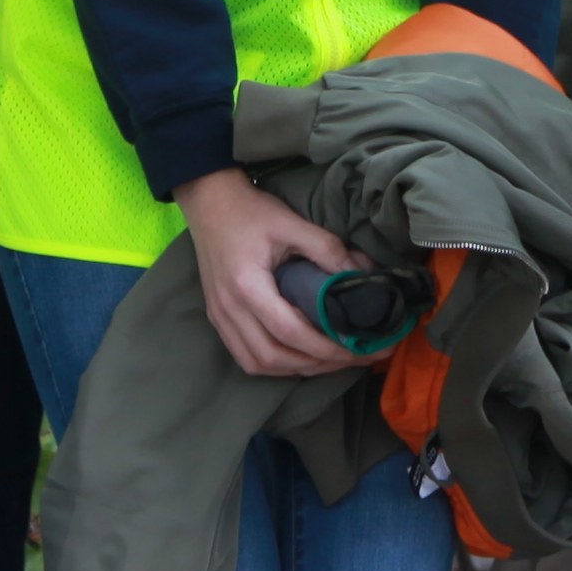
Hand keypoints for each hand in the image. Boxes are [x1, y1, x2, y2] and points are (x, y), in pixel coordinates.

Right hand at [179, 169, 359, 381]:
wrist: (209, 202)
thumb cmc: (250, 212)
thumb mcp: (292, 223)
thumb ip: (327, 250)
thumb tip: (362, 275)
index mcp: (246, 285)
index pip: (288, 331)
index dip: (324, 347)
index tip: (357, 348)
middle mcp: (229, 308)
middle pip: (273, 356)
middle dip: (317, 364)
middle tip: (353, 356)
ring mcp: (219, 316)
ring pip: (257, 363)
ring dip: (295, 368)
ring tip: (331, 360)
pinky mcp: (218, 318)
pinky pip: (245, 356)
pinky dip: (274, 364)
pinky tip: (298, 356)